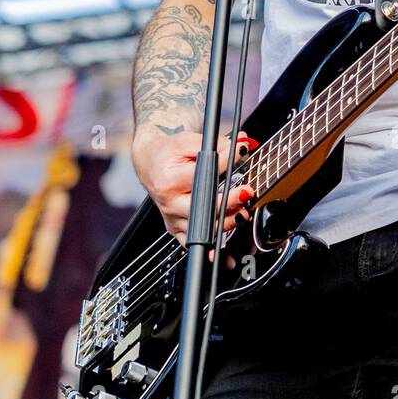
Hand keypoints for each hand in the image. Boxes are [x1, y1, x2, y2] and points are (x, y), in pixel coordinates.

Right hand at [132, 126, 254, 248]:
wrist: (150, 163)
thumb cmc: (168, 153)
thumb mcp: (187, 141)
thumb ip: (214, 144)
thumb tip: (241, 145)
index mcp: (169, 180)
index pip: (202, 174)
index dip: (226, 162)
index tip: (242, 152)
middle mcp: (169, 203)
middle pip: (202, 210)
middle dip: (228, 202)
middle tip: (246, 192)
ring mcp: (173, 219)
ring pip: (203, 229)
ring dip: (228, 223)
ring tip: (243, 212)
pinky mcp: (176, 229)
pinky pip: (194, 245)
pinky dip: (211, 252)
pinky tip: (225, 257)